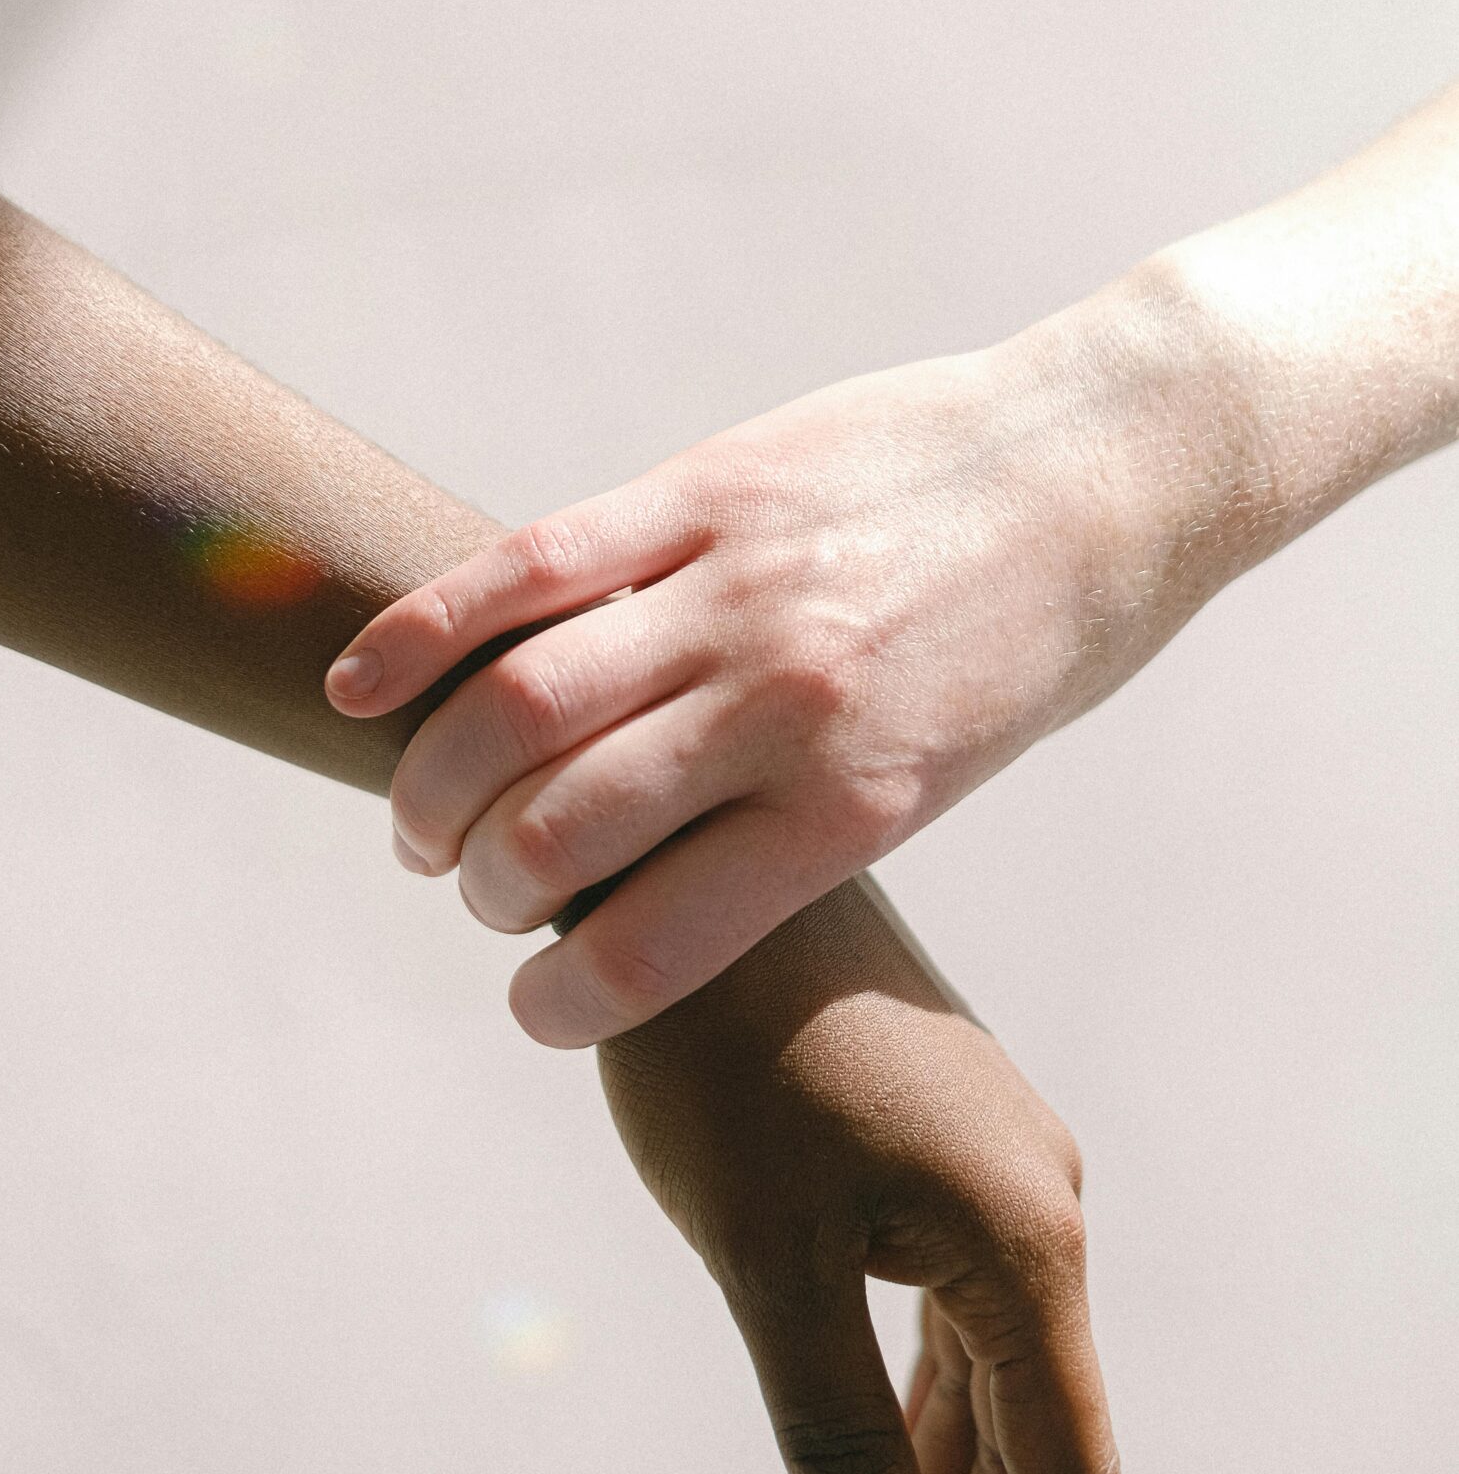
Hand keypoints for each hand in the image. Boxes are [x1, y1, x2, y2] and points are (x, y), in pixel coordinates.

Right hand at [328, 314, 1213, 1043]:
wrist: (1110, 464)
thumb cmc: (1037, 643)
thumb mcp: (943, 774)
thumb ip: (800, 822)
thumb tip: (658, 882)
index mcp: (855, 803)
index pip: (647, 945)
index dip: (556, 1002)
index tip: (533, 1010)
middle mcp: (782, 704)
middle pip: (554, 828)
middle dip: (482, 890)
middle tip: (478, 894)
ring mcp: (734, 588)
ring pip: (516, 702)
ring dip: (433, 783)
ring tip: (424, 817)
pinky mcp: (702, 489)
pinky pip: (531, 566)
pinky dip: (425, 631)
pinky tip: (363, 687)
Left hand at [597, 872, 1120, 1473]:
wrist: (680, 871)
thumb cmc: (717, 1055)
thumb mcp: (766, 1256)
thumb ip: (833, 1430)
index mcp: (1022, 1240)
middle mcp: (1040, 1204)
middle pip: (1042, 1443)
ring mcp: (995, 1170)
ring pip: (996, 1382)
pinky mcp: (940, 1147)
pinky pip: (956, 1318)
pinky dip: (929, 1415)